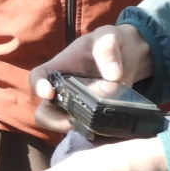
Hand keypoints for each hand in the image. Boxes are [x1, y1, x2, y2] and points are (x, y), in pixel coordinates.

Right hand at [26, 24, 151, 134]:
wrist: (132, 55)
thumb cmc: (112, 42)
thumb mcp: (109, 36)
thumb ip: (107, 48)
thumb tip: (113, 76)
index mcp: (60, 67)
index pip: (37, 77)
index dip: (37, 86)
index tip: (48, 94)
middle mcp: (64, 90)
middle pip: (45, 111)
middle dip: (53, 121)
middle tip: (71, 122)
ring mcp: (78, 105)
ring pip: (64, 124)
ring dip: (73, 128)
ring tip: (91, 128)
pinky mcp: (93, 116)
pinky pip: (87, 130)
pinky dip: (94, 134)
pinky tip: (106, 131)